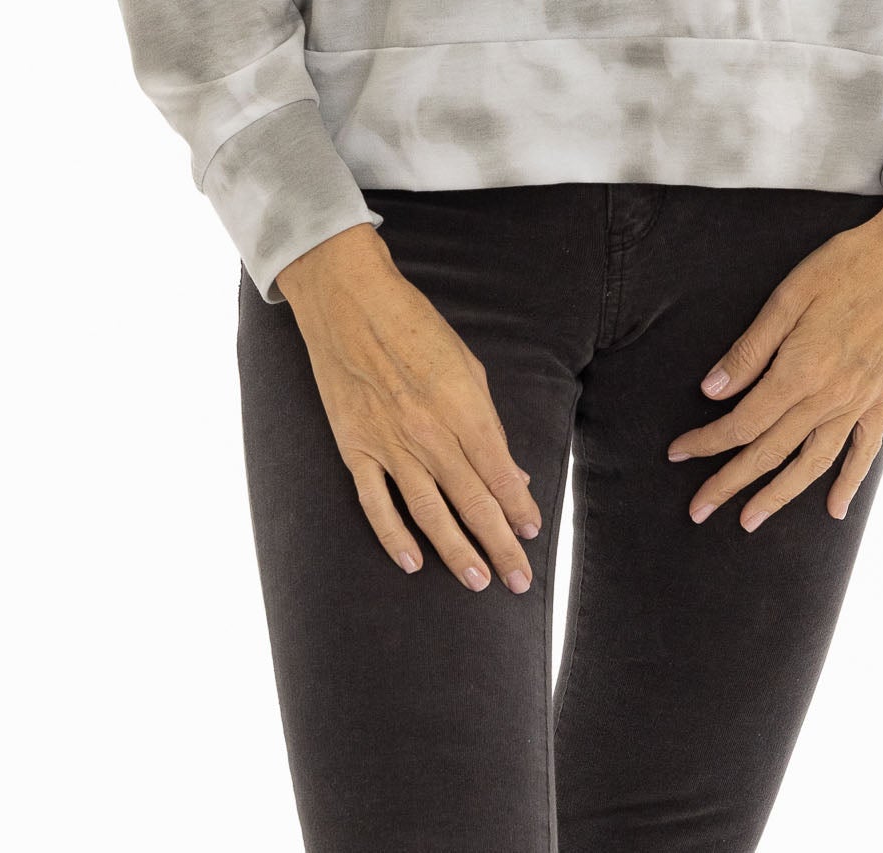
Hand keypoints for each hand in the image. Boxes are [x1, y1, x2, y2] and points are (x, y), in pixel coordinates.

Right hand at [276, 221, 543, 594]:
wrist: (350, 301)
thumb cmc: (414, 326)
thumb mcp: (466, 365)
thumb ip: (488, 422)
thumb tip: (510, 472)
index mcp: (464, 407)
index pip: (499, 473)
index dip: (518, 509)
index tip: (532, 533)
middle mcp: (430, 432)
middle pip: (472, 501)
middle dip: (500, 544)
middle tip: (519, 580)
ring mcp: (390, 444)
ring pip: (430, 512)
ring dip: (457, 551)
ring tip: (478, 582)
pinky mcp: (356, 449)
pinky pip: (377, 504)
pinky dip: (394, 537)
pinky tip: (413, 562)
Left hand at [665, 170, 882, 529]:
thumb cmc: (846, 266)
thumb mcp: (788, 296)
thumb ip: (750, 349)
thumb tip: (713, 391)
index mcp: (800, 371)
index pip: (743, 422)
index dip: (707, 442)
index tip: (678, 454)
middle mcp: (829, 397)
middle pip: (770, 452)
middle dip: (729, 483)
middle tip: (698, 510)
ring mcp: (858, 402)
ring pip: (812, 463)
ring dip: (778, 496)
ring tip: (750, 521)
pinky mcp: (881, 398)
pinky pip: (863, 451)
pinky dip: (848, 483)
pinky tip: (834, 509)